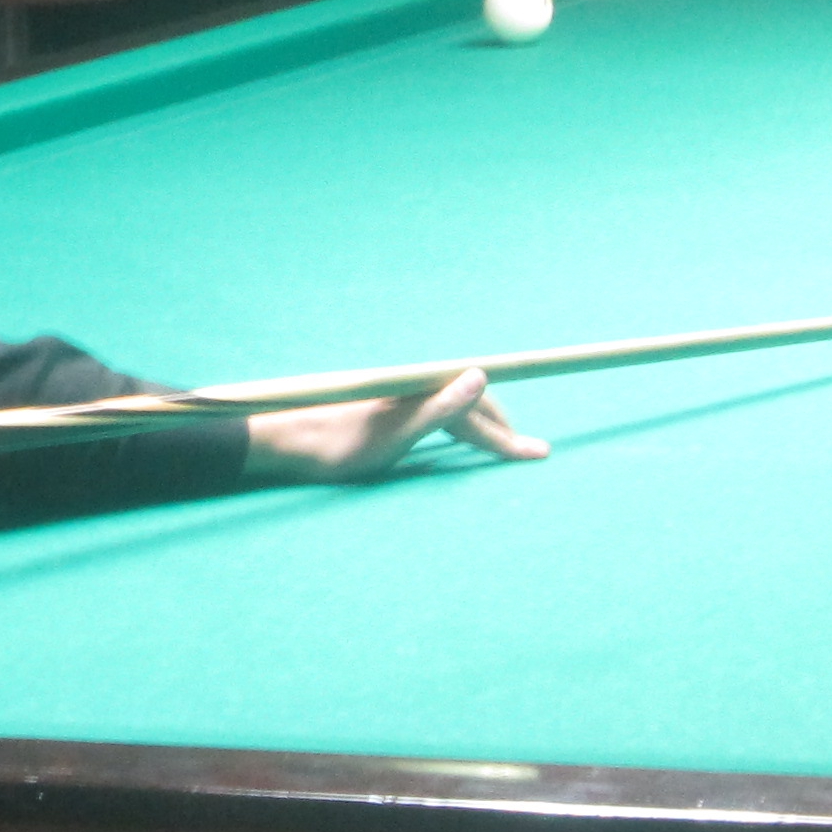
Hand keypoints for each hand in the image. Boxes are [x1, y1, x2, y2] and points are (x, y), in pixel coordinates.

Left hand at [239, 368, 544, 484]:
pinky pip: (438, 411)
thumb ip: (440, 408)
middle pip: (472, 404)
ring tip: (502, 440)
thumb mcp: (395, 436)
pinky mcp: (389, 404)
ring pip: (455, 408)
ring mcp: (402, 394)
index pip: (480, 415)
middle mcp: (416, 385)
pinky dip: (459, 422)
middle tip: (528, 451)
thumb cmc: (339, 446)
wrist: (290, 441)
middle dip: (503, 427)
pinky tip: (457, 430)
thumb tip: (481, 376)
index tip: (541, 455)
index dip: (510, 438)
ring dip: (482, 424)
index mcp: (423, 389)